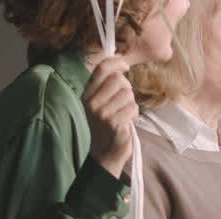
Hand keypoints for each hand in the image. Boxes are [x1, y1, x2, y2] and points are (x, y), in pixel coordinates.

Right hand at [82, 56, 136, 177]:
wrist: (104, 154)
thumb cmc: (106, 126)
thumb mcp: (101, 104)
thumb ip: (107, 86)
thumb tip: (122, 63)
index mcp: (87, 95)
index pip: (102, 69)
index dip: (117, 62)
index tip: (126, 65)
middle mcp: (92, 102)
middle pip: (119, 79)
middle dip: (127, 88)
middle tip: (124, 102)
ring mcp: (102, 113)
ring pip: (128, 94)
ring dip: (131, 104)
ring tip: (124, 115)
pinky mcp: (114, 123)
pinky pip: (133, 108)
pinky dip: (134, 115)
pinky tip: (127, 123)